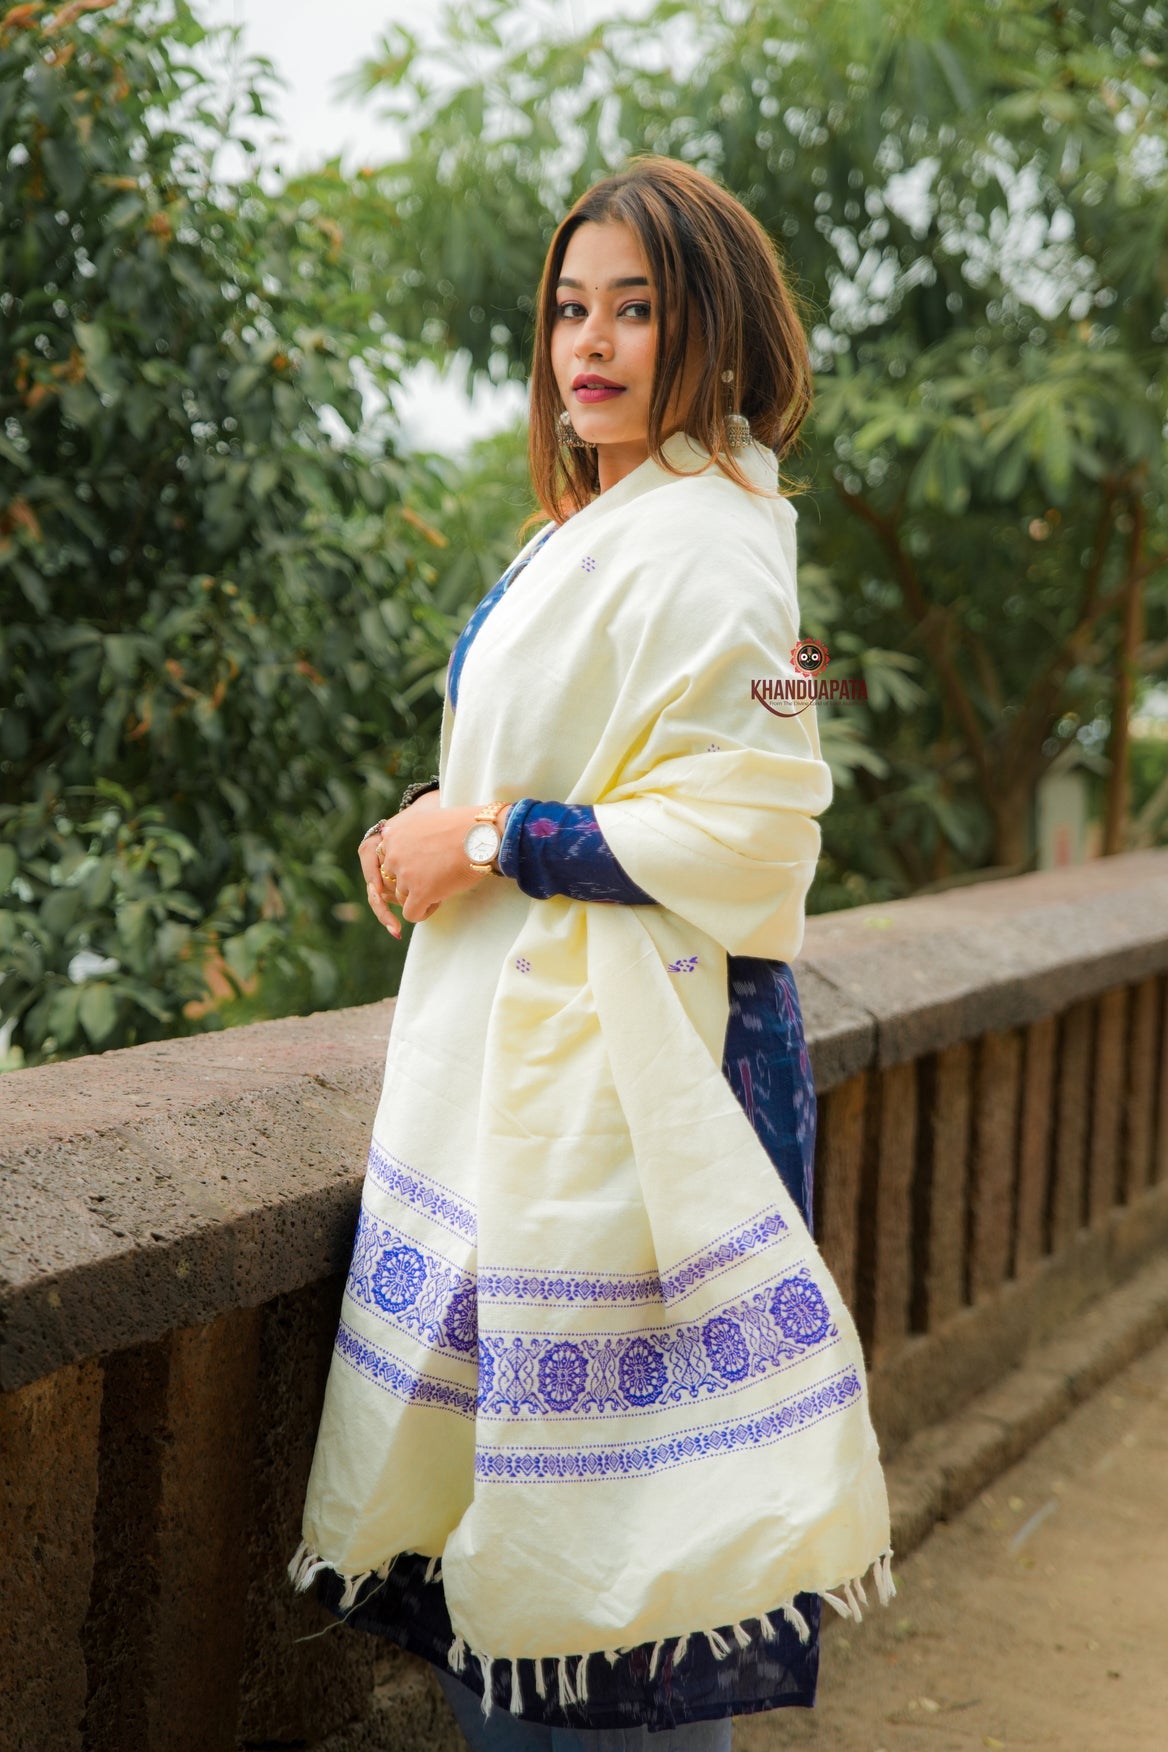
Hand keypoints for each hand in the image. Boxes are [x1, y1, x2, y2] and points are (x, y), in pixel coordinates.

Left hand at [360, 795, 512, 935]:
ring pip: (402, 897)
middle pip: (395, 880)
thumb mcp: (425, 818)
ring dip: (420, 895)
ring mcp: (406, 875)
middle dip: (413, 881)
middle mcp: (394, 854)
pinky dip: (423, 912)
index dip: (408, 865)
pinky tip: (439, 900)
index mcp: (393, 835)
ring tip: (443, 885)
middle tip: (437, 873)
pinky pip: (411, 914)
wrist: (482, 835)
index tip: (427, 861)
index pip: (389, 861)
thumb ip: (406, 831)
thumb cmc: (462, 826)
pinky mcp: (420, 893)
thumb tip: (388, 835)